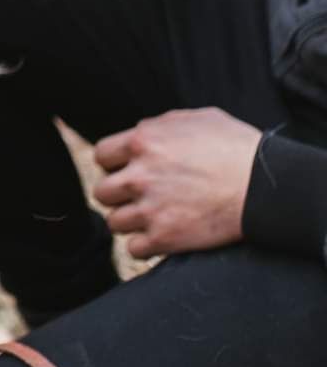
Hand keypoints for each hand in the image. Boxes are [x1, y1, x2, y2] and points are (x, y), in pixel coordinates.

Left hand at [92, 107, 260, 260]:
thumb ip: (160, 125)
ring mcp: (149, 209)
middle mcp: (139, 176)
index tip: (127, 170)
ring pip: (114, 222)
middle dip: (119, 195)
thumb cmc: (236, 148)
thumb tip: (141, 133)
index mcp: (143, 142)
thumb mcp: (198, 119)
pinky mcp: (164, 238)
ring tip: (153, 217)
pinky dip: (145, 246)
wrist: (264, 187)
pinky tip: (161, 236)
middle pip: (102, 192)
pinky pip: (133, 248)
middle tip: (140, 196)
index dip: (114, 164)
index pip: (102, 155)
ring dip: (131, 221)